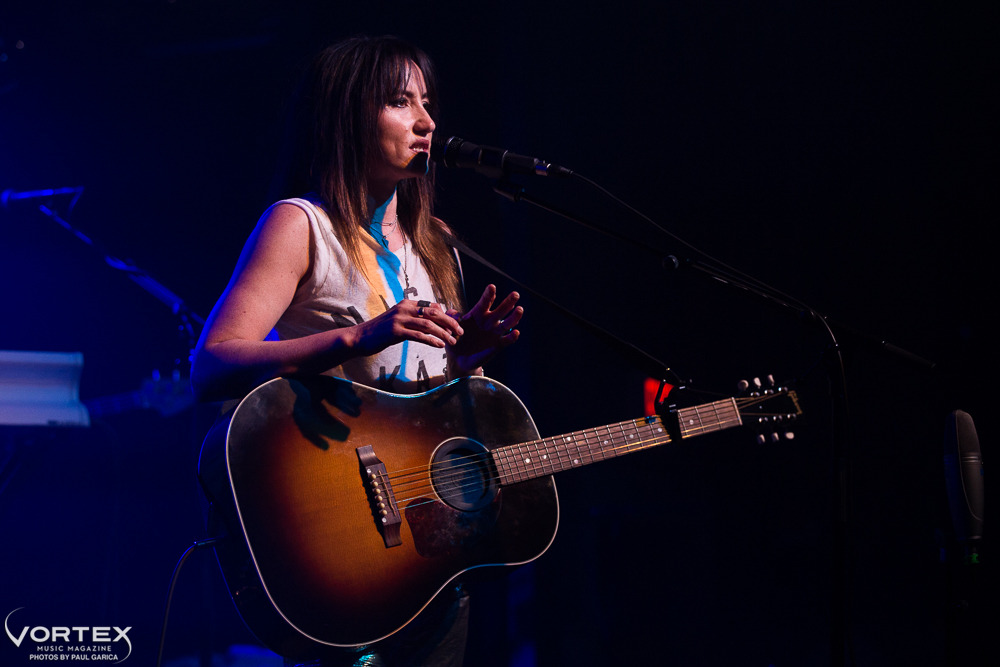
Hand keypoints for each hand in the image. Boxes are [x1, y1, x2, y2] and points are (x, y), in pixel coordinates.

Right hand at [349, 298, 463, 356]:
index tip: (456, 325)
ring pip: (428, 325)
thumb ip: (416, 316)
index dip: (447, 315)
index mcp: (407, 304)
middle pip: (434, 313)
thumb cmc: (381, 331)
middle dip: (450, 322)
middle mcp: (404, 308)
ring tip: (453, 341)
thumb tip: (436, 313)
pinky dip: (431, 340)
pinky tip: (440, 345)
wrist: (360, 337)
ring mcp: (399, 319)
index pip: (433, 306)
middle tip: (461, 332)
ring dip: (444, 333)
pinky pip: (418, 335)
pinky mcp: (395, 332)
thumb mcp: (399, 319)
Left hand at [446, 285, 522, 375]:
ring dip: (514, 316)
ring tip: (519, 309)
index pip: (484, 302)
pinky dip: (512, 336)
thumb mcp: (450, 328)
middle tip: (515, 294)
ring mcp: (495, 332)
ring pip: (507, 323)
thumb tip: (451, 312)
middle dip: (508, 302)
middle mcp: (489, 321)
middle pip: (501, 309)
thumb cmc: (455, 340)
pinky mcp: (498, 344)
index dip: (488, 294)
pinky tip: (516, 332)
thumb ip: (451, 320)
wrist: (459, 359)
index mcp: (478, 314)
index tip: (492, 287)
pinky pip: (507, 340)